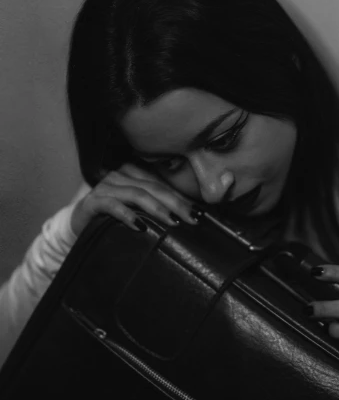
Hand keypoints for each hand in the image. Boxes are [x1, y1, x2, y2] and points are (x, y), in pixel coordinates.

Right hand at [71, 163, 199, 236]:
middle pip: (153, 187)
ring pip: (137, 194)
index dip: (181, 196)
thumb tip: (187, 215)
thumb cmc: (112, 217)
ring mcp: (106, 187)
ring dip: (157, 208)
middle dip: (176, 203)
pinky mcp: (93, 201)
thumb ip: (156, 206)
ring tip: (173, 222)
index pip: (161, 183)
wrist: (78, 225)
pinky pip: (113, 206)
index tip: (199, 211)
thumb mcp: (137, 209)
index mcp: (133, 173)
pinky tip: (140, 226)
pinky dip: (128, 215)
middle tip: (192, 218)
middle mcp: (120, 175)